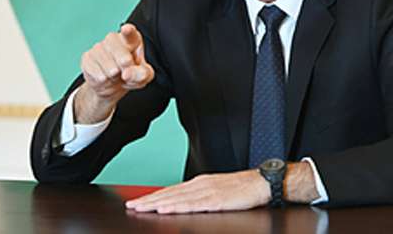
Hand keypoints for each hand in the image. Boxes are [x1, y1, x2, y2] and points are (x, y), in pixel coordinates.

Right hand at [74, 24, 154, 122]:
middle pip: (115, 46)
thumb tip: (127, 73)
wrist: (112, 87)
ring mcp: (98, 47)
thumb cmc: (130, 75)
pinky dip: (102, 78)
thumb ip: (142, 74)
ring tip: (116, 76)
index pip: (130, 33)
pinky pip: (93, 69)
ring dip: (112, 74)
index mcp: (131, 40)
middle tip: (126, 72)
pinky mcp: (87, 57)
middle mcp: (113, 39)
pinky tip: (105, 78)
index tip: (126, 29)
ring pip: (104, 60)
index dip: (128, 30)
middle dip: (122, 61)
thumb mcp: (143, 77)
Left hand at [125, 170, 269, 213]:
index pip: (171, 190)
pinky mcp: (215, 200)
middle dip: (149, 200)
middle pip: (169, 193)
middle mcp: (200, 185)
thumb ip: (200, 196)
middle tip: (131, 206)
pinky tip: (165, 209)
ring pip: (176, 198)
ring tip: (141, 208)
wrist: (262, 182)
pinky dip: (176, 206)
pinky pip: (192, 205)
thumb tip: (184, 202)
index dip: (153, 196)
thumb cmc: (242, 189)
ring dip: (157, 203)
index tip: (138, 201)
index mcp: (200, 182)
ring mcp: (207, 192)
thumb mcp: (217, 190)